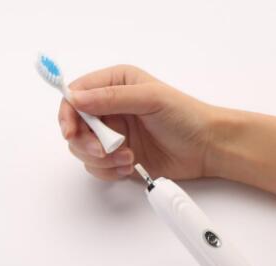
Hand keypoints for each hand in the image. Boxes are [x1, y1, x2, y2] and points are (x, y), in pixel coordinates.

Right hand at [57, 65, 225, 180]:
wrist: (207, 147)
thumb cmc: (186, 116)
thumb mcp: (150, 98)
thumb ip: (112, 98)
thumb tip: (77, 98)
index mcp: (115, 84)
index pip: (76, 96)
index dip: (68, 113)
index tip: (71, 131)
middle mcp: (110, 108)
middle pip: (75, 126)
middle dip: (85, 142)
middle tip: (105, 150)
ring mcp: (114, 135)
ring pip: (84, 150)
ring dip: (101, 159)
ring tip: (128, 158)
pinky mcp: (120, 157)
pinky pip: (98, 167)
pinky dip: (109, 170)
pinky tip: (129, 166)